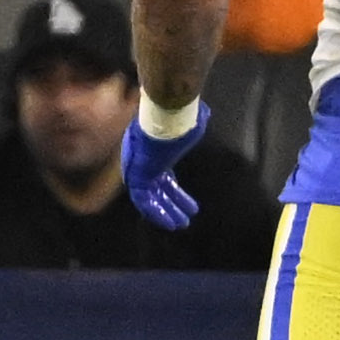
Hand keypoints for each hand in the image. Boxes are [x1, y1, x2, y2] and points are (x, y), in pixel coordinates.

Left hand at [121, 102, 208, 230]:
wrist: (164, 117)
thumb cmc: (178, 118)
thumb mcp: (189, 123)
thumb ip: (193, 123)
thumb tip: (204, 113)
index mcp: (152, 151)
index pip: (163, 176)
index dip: (176, 192)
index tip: (191, 205)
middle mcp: (141, 161)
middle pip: (158, 188)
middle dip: (173, 204)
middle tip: (186, 218)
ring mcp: (137, 170)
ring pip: (150, 198)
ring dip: (165, 213)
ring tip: (180, 225)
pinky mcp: (136, 178)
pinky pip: (143, 201)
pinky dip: (156, 213)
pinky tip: (170, 223)